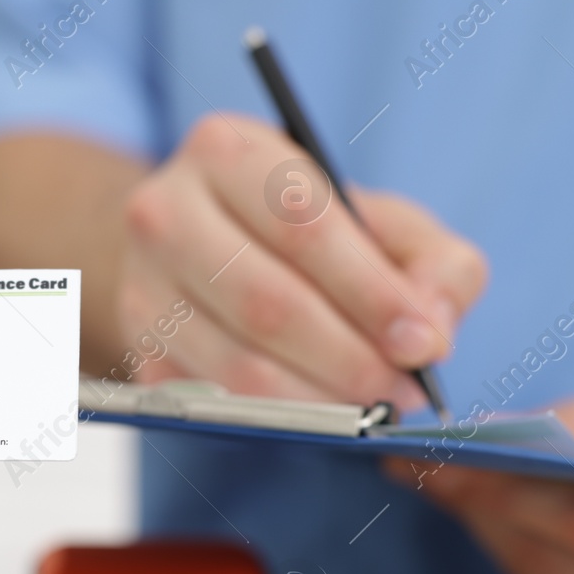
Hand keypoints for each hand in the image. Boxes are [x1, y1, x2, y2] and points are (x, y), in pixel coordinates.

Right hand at [116, 113, 486, 405]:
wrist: (202, 247)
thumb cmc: (304, 230)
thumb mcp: (379, 219)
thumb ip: (434, 262)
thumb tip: (432, 331)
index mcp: (226, 151)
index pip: (302, 225)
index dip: (370, 292)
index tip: (422, 342)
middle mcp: (165, 212)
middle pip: (267, 302)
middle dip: (349, 358)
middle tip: (401, 390)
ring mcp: (142, 288)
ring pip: (238, 367)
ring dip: (320, 402)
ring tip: (372, 408)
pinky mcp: (140, 354)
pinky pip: (217, 406)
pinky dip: (280, 422)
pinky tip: (320, 414)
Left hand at [394, 382, 573, 573]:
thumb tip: (503, 433)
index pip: (570, 522)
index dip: (489, 487)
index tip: (428, 459)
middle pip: (544, 562)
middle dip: (478, 509)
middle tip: (426, 468)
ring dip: (497, 537)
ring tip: (461, 487)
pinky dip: (537, 566)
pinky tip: (518, 526)